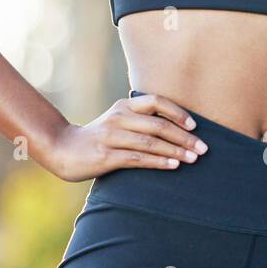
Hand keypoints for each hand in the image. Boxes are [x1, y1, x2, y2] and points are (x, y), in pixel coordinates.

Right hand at [49, 91, 209, 182]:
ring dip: (176, 151)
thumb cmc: (97, 138)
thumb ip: (139, 121)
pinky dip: (159, 162)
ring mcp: (111, 136)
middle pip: (158, 124)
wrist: (62, 149)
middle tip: (204, 149)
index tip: (195, 125)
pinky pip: (138, 158)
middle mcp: (118, 117)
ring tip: (194, 159)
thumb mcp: (117, 121)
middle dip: (184, 137)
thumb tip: (176, 129)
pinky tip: (173, 166)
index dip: (178, 112)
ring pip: (151, 142)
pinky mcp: (106, 156)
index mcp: (123, 106)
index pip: (156, 101)